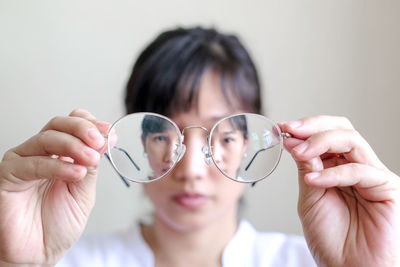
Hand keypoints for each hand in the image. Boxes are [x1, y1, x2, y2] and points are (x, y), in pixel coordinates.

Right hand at [0, 109, 108, 264]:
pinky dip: (58, 165)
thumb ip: (91, 166)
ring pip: (47, 138)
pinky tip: (76, 173)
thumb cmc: (58, 225)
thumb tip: (105, 140)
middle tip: (99, 140)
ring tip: (90, 159)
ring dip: (73, 145)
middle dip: (82, 129)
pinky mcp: (9, 175)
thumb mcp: (84, 192)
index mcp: (61, 154)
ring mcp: (24, 161)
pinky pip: (33, 163)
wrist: (38, 253)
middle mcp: (41, 153)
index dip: (90, 124)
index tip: (108, 132)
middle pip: (59, 124)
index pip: (72, 125)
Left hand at [280, 116, 399, 266]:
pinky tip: (313, 179)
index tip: (282, 128)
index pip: (327, 135)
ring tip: (298, 151)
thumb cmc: (331, 239)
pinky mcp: (387, 189)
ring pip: (352, 141)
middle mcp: (357, 167)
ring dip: (320, 142)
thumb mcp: (310, 197)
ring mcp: (373, 176)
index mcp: (338, 168)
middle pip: (342, 130)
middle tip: (291, 130)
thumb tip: (294, 141)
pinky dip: (332, 173)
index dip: (306, 128)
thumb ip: (306, 169)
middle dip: (314, 127)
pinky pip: (360, 170)